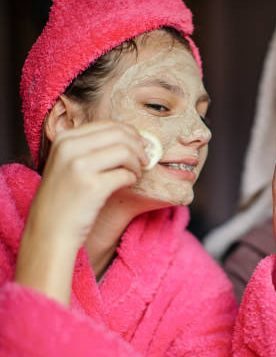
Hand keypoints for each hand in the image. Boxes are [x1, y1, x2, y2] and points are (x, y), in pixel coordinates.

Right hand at [15, 120, 146, 303]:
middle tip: (144, 160)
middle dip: (139, 146)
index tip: (139, 145)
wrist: (50, 231)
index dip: (130, 134)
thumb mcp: (68, 164)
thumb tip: (131, 137)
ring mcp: (79, 166)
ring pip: (126, 151)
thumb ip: (91, 148)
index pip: (108, 125)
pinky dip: (132, 179)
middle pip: (120, 134)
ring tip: (135, 174)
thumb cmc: (65, 198)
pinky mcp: (92, 186)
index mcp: (64, 139)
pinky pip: (126, 174)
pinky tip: (127, 185)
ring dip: (137, 164)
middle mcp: (69, 148)